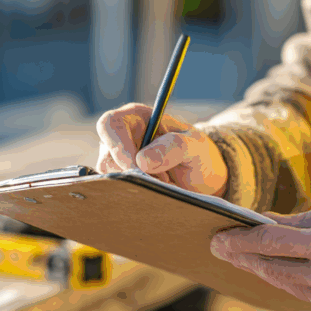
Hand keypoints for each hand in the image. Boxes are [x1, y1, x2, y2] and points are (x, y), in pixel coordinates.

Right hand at [95, 103, 228, 196]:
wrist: (204, 177)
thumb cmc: (199, 154)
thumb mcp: (195, 146)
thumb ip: (174, 146)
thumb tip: (142, 160)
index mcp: (138, 117)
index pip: (110, 124)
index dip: (117, 146)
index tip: (136, 167)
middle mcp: (123, 136)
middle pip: (106, 155)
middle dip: (131, 172)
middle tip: (160, 180)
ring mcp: (119, 159)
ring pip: (110, 176)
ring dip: (136, 184)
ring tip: (163, 182)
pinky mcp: (122, 179)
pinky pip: (117, 189)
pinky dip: (135, 193)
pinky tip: (155, 190)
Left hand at [210, 200, 310, 310]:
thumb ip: (301, 219)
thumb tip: (264, 220)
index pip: (270, 242)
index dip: (240, 240)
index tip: (218, 236)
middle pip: (271, 267)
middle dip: (242, 257)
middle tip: (218, 248)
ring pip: (285, 284)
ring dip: (262, 271)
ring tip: (243, 259)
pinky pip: (304, 294)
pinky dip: (288, 282)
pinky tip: (277, 271)